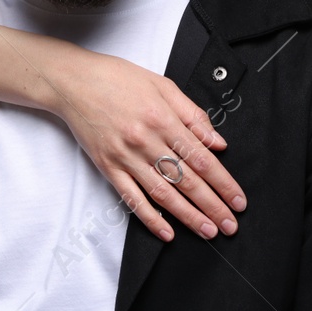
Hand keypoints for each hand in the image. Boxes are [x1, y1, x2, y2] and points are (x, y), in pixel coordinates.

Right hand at [54, 51, 245, 241]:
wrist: (73, 82)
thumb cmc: (117, 78)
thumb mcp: (162, 86)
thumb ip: (193, 115)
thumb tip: (218, 142)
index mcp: (162, 118)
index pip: (201, 158)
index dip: (223, 182)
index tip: (237, 199)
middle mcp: (145, 140)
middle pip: (186, 180)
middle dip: (213, 205)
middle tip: (230, 225)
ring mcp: (126, 157)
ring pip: (163, 193)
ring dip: (188, 216)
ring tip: (208, 231)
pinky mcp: (108, 167)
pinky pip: (132, 198)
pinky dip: (150, 218)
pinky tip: (167, 232)